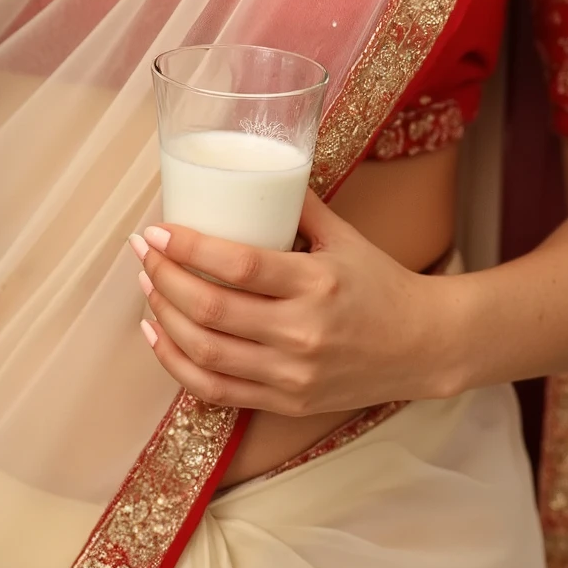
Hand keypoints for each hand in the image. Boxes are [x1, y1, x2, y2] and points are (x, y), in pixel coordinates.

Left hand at [130, 191, 462, 415]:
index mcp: (317, 284)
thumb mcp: (344, 236)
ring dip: (164, 318)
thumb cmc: (381, 283)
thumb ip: (299, 203)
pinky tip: (159, 337)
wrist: (423, 347)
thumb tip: (256, 165)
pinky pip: (215, 390)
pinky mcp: (285, 402)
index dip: (189, 247)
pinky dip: (177, 365)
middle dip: (164, 278)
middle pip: (211, 310)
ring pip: (205, 352)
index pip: (238, 266)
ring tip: (147, 287)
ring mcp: (292, 375)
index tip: (158, 229)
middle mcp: (302, 333)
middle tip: (144, 252)